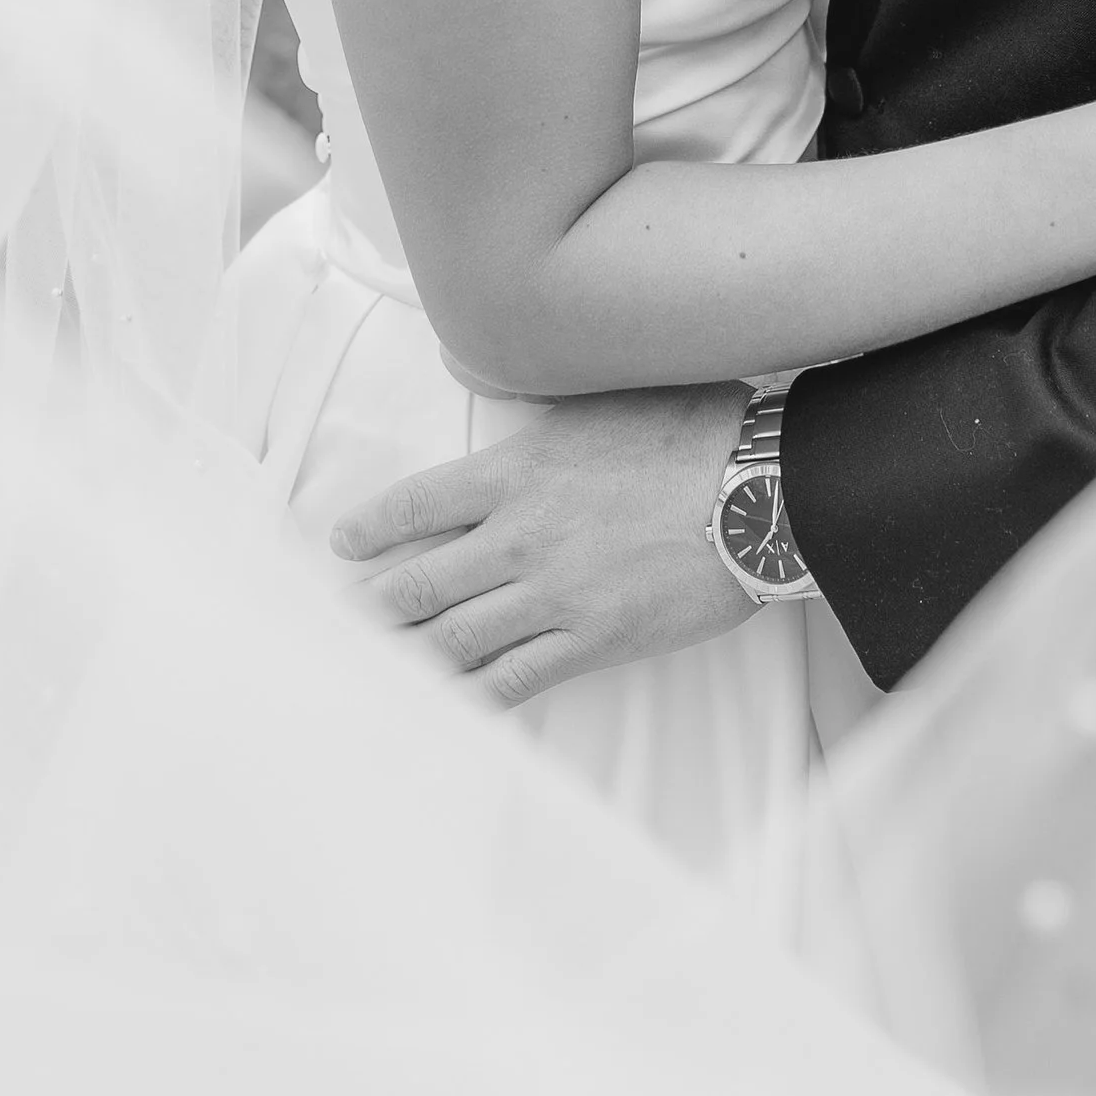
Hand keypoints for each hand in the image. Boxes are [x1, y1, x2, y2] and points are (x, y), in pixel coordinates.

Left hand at [328, 383, 752, 706]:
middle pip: (418, 583)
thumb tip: (491, 388)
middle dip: (371, 606)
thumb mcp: (604, 397)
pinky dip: (471, 698)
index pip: (416, 504)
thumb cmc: (694, 432)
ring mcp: (552, 595)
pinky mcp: (591, 641)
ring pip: (453, 638)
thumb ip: (542, 409)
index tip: (342, 544)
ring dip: (406, 655)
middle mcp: (519, 537)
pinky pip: (513, 681)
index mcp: (516, 470)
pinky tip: (447, 706)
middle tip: (337, 624)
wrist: (757, 492)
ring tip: (372, 669)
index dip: (370, 528)